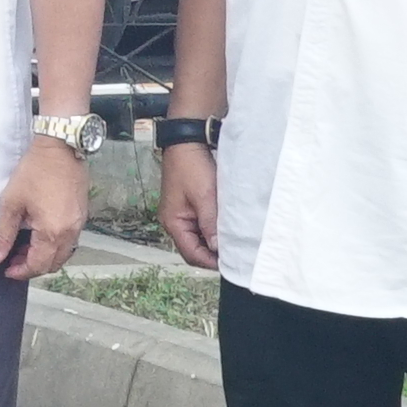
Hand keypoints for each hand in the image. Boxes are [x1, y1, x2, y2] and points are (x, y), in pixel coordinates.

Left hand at [0, 135, 90, 280]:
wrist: (60, 147)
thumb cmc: (35, 171)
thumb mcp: (11, 203)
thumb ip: (2, 235)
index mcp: (53, 232)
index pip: (38, 265)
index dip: (20, 272)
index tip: (6, 270)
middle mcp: (71, 232)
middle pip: (53, 263)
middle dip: (32, 266)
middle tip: (12, 260)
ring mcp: (79, 223)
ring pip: (63, 253)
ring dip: (44, 256)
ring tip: (23, 248)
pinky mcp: (81, 214)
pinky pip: (69, 240)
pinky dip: (54, 244)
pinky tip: (38, 234)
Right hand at [157, 141, 220, 273]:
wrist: (187, 142)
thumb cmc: (192, 167)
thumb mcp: (205, 197)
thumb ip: (210, 224)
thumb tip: (215, 248)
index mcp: (173, 222)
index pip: (191, 253)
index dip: (210, 262)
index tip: (230, 264)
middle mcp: (173, 221)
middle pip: (192, 248)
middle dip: (211, 254)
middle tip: (234, 256)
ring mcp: (179, 214)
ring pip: (196, 238)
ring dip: (212, 242)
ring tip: (232, 243)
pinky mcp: (187, 207)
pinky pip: (199, 226)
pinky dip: (210, 230)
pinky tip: (224, 228)